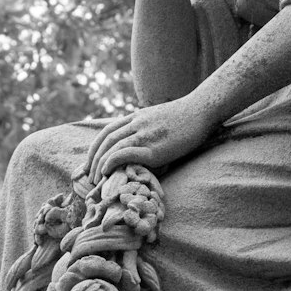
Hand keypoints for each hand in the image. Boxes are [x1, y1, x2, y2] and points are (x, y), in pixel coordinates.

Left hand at [84, 94, 218, 181]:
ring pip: (112, 147)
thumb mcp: (159, 119)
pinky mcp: (153, 147)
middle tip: (88, 176)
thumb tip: (143, 148)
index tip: (89, 162)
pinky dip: (111, 162)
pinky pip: (125, 153)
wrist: (202, 111)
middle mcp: (136, 124)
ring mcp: (144, 134)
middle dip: (93, 159)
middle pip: (105, 140)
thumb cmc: (186, 119)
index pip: (106, 132)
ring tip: (96, 179)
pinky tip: (106, 172)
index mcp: (136, 117)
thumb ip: (147, 129)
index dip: (95, 148)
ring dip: (99, 164)